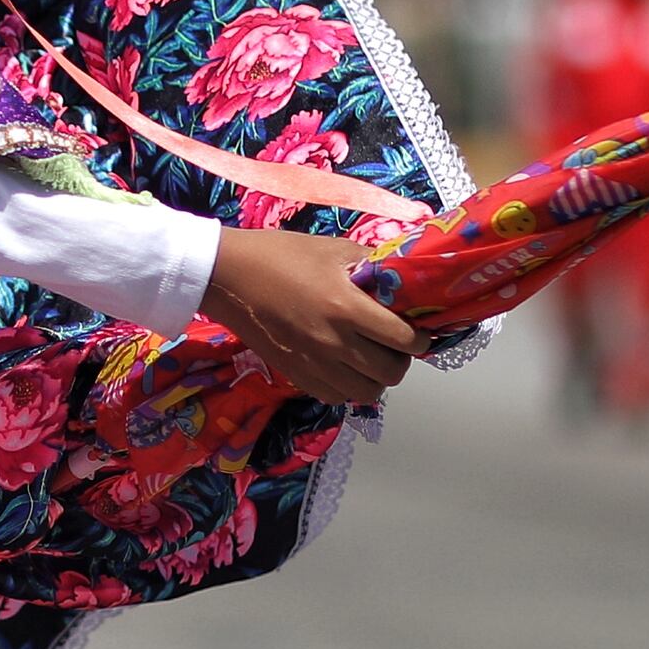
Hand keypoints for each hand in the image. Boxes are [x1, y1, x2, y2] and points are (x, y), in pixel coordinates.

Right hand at [205, 224, 422, 409]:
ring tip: (370, 357)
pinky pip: (337, 398)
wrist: (229, 277)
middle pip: (391, 373)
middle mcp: (334, 344)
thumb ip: (372, 265)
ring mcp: (314, 365)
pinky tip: (344, 366)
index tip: (417, 330)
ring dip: (376, 377)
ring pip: (367, 393)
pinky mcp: (296, 376)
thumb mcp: (334, 250)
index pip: (404, 339)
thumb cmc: (281, 256)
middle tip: (395, 344)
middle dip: (401, 359)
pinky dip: (348, 387)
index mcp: (347, 308)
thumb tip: (402, 277)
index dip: (419, 338)